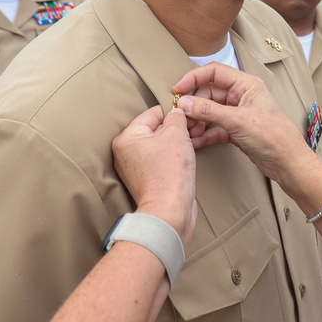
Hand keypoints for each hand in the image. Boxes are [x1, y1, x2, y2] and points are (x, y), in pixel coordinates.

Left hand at [112, 107, 196, 247]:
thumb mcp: (176, 133)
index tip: (189, 113)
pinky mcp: (147, 179)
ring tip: (192, 143)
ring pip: (160, 144)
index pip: (152, 113)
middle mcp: (126, 153)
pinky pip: (162, 159)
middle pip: (156, 129)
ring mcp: (136, 168)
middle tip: (194, 128)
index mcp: (126, 138)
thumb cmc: (169, 173)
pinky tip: (188, 156)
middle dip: (177, 128)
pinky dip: (174, 156)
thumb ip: (177, 117)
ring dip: (177, 141)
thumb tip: (177, 112)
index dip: (174, 111)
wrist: (170, 211)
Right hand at [174, 64, 321, 187]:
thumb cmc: (274, 136)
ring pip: (210, 112)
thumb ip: (208, 111)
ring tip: (187, 133)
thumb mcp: (237, 121)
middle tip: (181, 118)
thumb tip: (184, 103)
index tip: (177, 90)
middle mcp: (241, 96)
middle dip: (193, 105)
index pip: (214, 72)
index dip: (193, 78)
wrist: (288, 163)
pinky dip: (205, 134)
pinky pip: (215, 127)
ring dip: (197, 121)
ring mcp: (239, 113)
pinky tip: (195, 142)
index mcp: (246, 85)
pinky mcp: (237, 130)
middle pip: (209, 93)